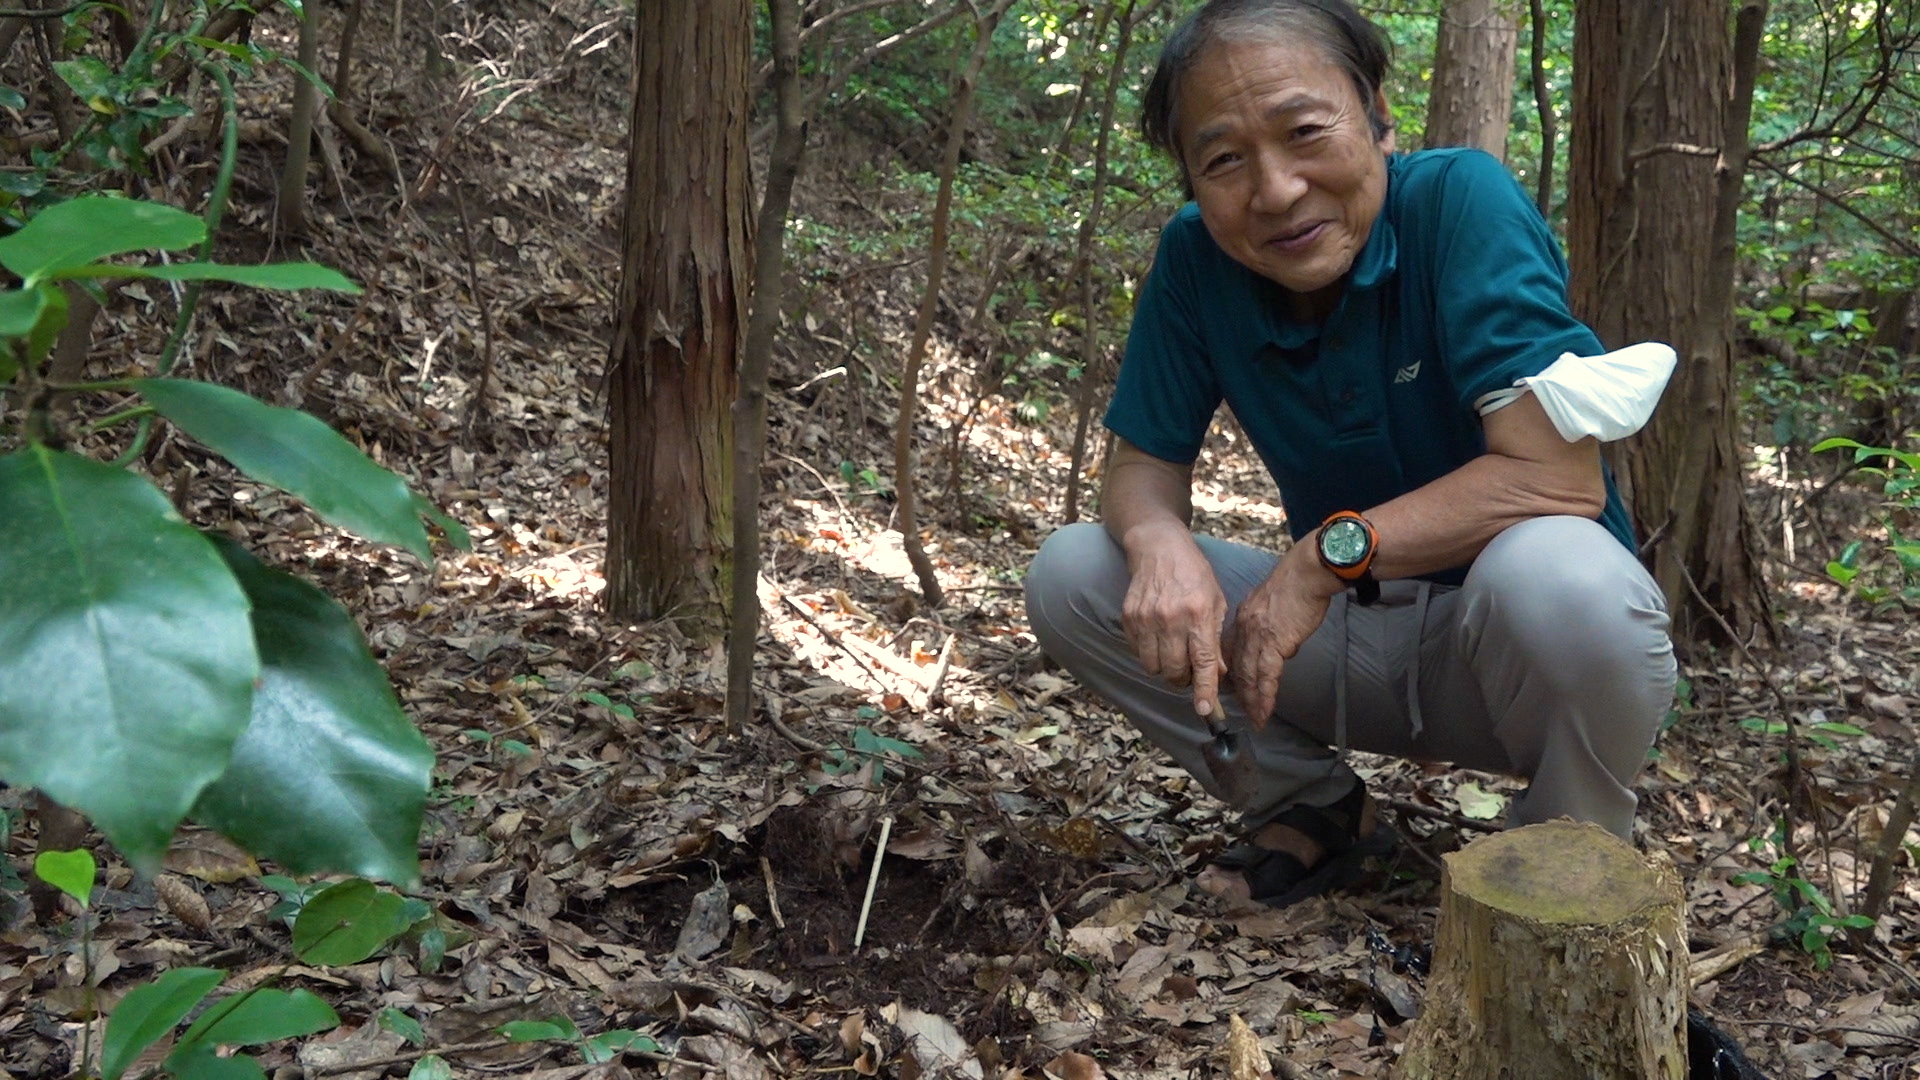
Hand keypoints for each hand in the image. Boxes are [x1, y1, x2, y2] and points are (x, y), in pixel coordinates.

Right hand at [1120, 530, 1229, 718]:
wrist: (1158, 547)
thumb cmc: (1193, 574)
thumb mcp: (1216, 601)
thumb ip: (1215, 639)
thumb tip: (1218, 674)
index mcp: (1198, 613)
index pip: (1203, 661)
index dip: (1204, 689)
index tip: (1204, 710)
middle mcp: (1171, 617)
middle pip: (1174, 671)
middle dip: (1183, 678)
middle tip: (1189, 667)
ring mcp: (1146, 618)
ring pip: (1154, 667)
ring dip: (1165, 668)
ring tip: (1172, 651)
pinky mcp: (1128, 617)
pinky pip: (1138, 652)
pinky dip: (1149, 653)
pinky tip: (1157, 636)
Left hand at [1228, 541, 1343, 727]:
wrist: (1306, 573)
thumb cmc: (1296, 583)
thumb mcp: (1271, 601)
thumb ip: (1265, 620)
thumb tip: (1274, 638)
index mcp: (1242, 618)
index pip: (1232, 651)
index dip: (1232, 672)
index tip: (1233, 688)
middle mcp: (1244, 629)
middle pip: (1237, 667)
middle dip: (1239, 692)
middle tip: (1242, 711)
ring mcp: (1257, 637)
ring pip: (1249, 676)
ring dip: (1251, 701)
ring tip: (1255, 718)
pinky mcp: (1275, 644)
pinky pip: (1267, 677)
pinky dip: (1265, 696)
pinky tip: (1264, 711)